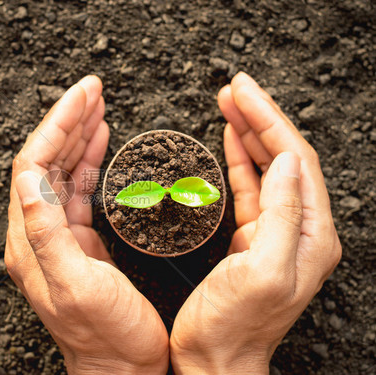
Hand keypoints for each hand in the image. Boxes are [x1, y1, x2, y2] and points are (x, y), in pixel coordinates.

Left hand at [5, 76, 168, 374]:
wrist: (121, 368)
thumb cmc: (106, 337)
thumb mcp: (75, 284)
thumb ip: (46, 232)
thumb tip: (27, 179)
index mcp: (31, 241)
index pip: (33, 165)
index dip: (55, 126)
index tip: (82, 98)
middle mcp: (38, 234)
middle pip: (46, 160)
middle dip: (68, 121)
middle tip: (92, 90)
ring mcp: (59, 235)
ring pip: (62, 170)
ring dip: (78, 135)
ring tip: (97, 107)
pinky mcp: (80, 240)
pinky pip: (78, 189)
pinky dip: (88, 161)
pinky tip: (99, 143)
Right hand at [170, 72, 341, 373]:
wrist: (215, 359)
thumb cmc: (234, 326)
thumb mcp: (261, 271)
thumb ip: (279, 214)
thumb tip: (283, 162)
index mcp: (309, 235)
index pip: (294, 160)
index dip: (270, 120)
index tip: (245, 92)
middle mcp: (299, 229)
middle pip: (282, 156)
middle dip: (259, 117)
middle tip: (235, 88)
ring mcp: (275, 231)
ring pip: (266, 167)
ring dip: (249, 132)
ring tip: (230, 102)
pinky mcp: (251, 237)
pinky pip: (250, 187)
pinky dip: (240, 159)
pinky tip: (232, 140)